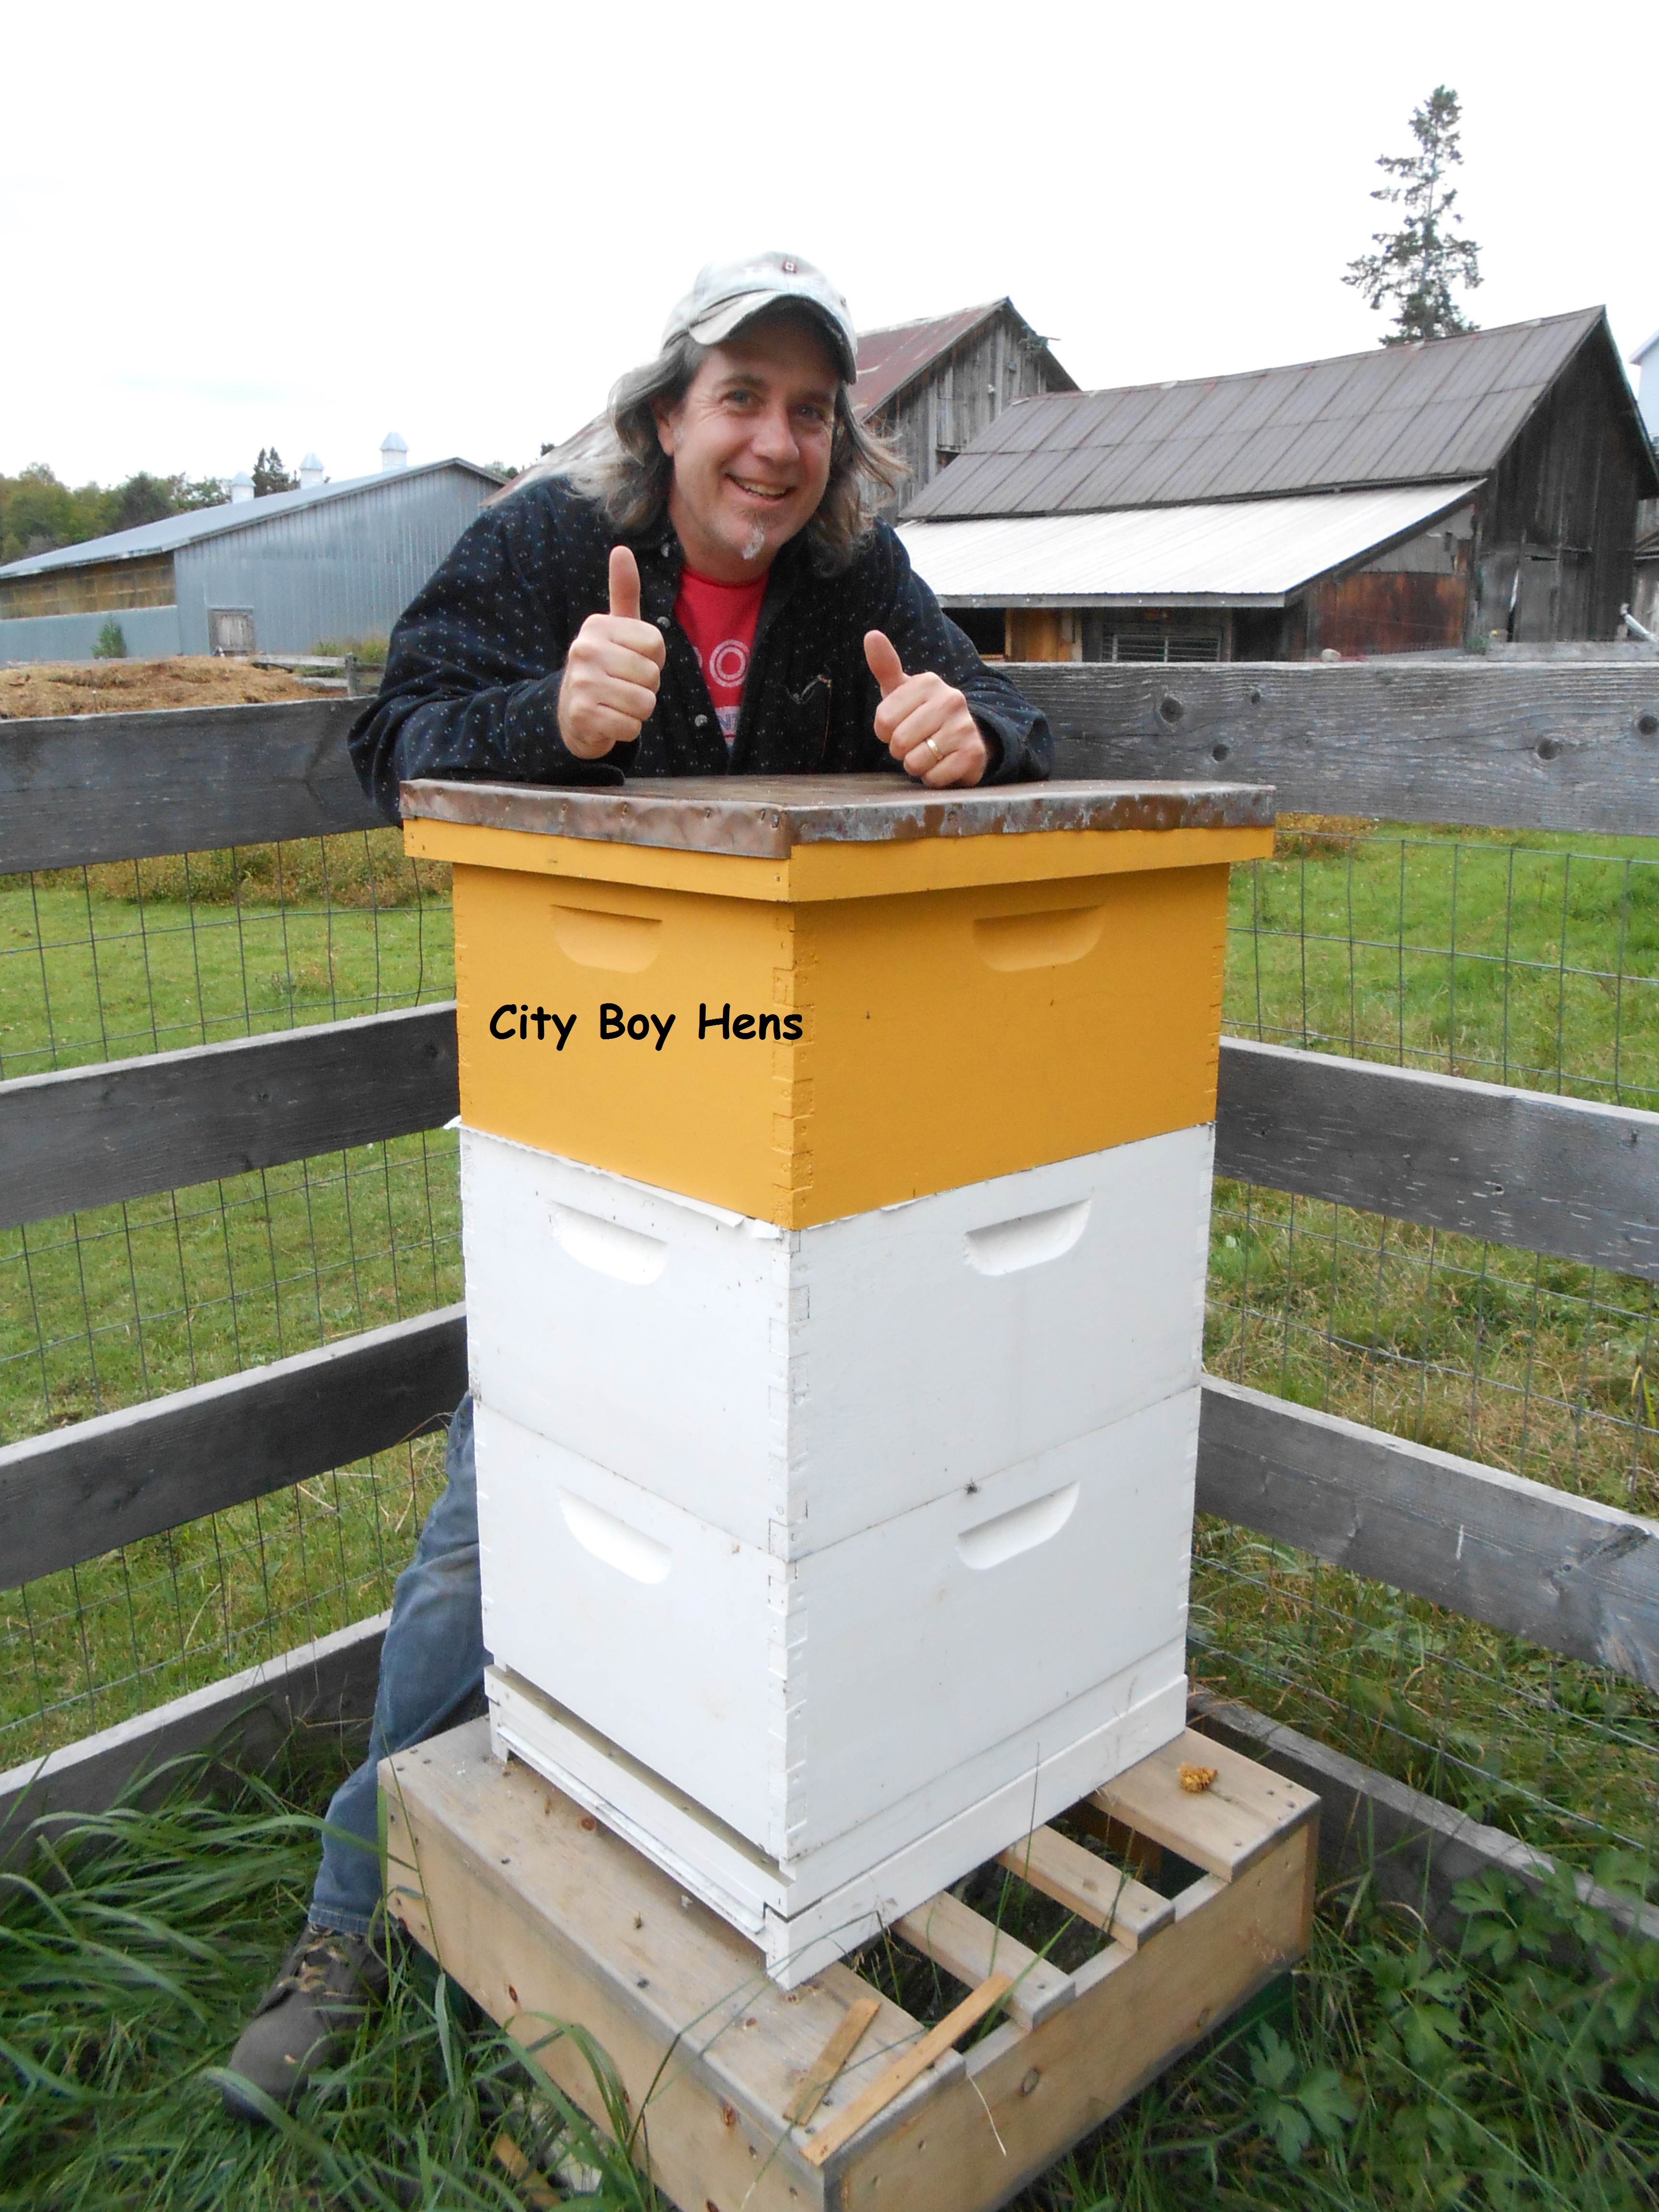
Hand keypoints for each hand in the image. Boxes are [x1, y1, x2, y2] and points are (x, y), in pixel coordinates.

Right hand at [557, 547, 665, 757]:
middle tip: (623, 686)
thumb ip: (623, 592)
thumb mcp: (616, 628)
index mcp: (597, 626)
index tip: (631, 661)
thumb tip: (621, 549)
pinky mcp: (583, 715)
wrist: (572, 714)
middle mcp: (585, 649)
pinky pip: (632, 727)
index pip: (656, 645)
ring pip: (645, 703)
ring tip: (617, 703)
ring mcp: (582, 682)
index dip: (653, 660)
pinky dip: (627, 730)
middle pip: (652, 675)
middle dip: (646, 688)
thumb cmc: (605, 667)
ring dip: (638, 711)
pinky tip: (610, 720)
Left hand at [864, 631, 988, 785]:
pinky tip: (942, 764)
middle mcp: (951, 699)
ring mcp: (964, 726)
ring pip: (915, 762)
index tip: (900, 725)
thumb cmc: (923, 714)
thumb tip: (871, 635)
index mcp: (928, 682)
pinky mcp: (973, 754)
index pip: (884, 719)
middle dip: (900, 750)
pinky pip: (933, 777)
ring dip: (915, 765)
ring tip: (928, 753)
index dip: (885, 731)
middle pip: (899, 742)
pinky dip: (932, 778)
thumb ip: (885, 666)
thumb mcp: (901, 691)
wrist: (965, 738)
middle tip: (915, 742)